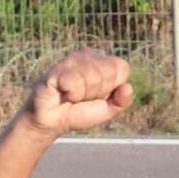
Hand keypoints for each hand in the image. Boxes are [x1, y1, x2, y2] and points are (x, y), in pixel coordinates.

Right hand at [18, 49, 132, 137]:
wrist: (51, 122)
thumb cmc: (79, 112)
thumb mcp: (106, 111)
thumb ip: (122, 101)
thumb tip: (128, 87)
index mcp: (104, 61)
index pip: (121, 68)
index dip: (112, 88)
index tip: (98, 95)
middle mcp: (88, 55)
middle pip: (108, 73)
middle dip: (97, 93)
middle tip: (82, 97)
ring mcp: (72, 59)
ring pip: (93, 77)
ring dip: (83, 95)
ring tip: (72, 95)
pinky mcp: (57, 68)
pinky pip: (76, 82)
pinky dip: (72, 94)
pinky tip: (63, 92)